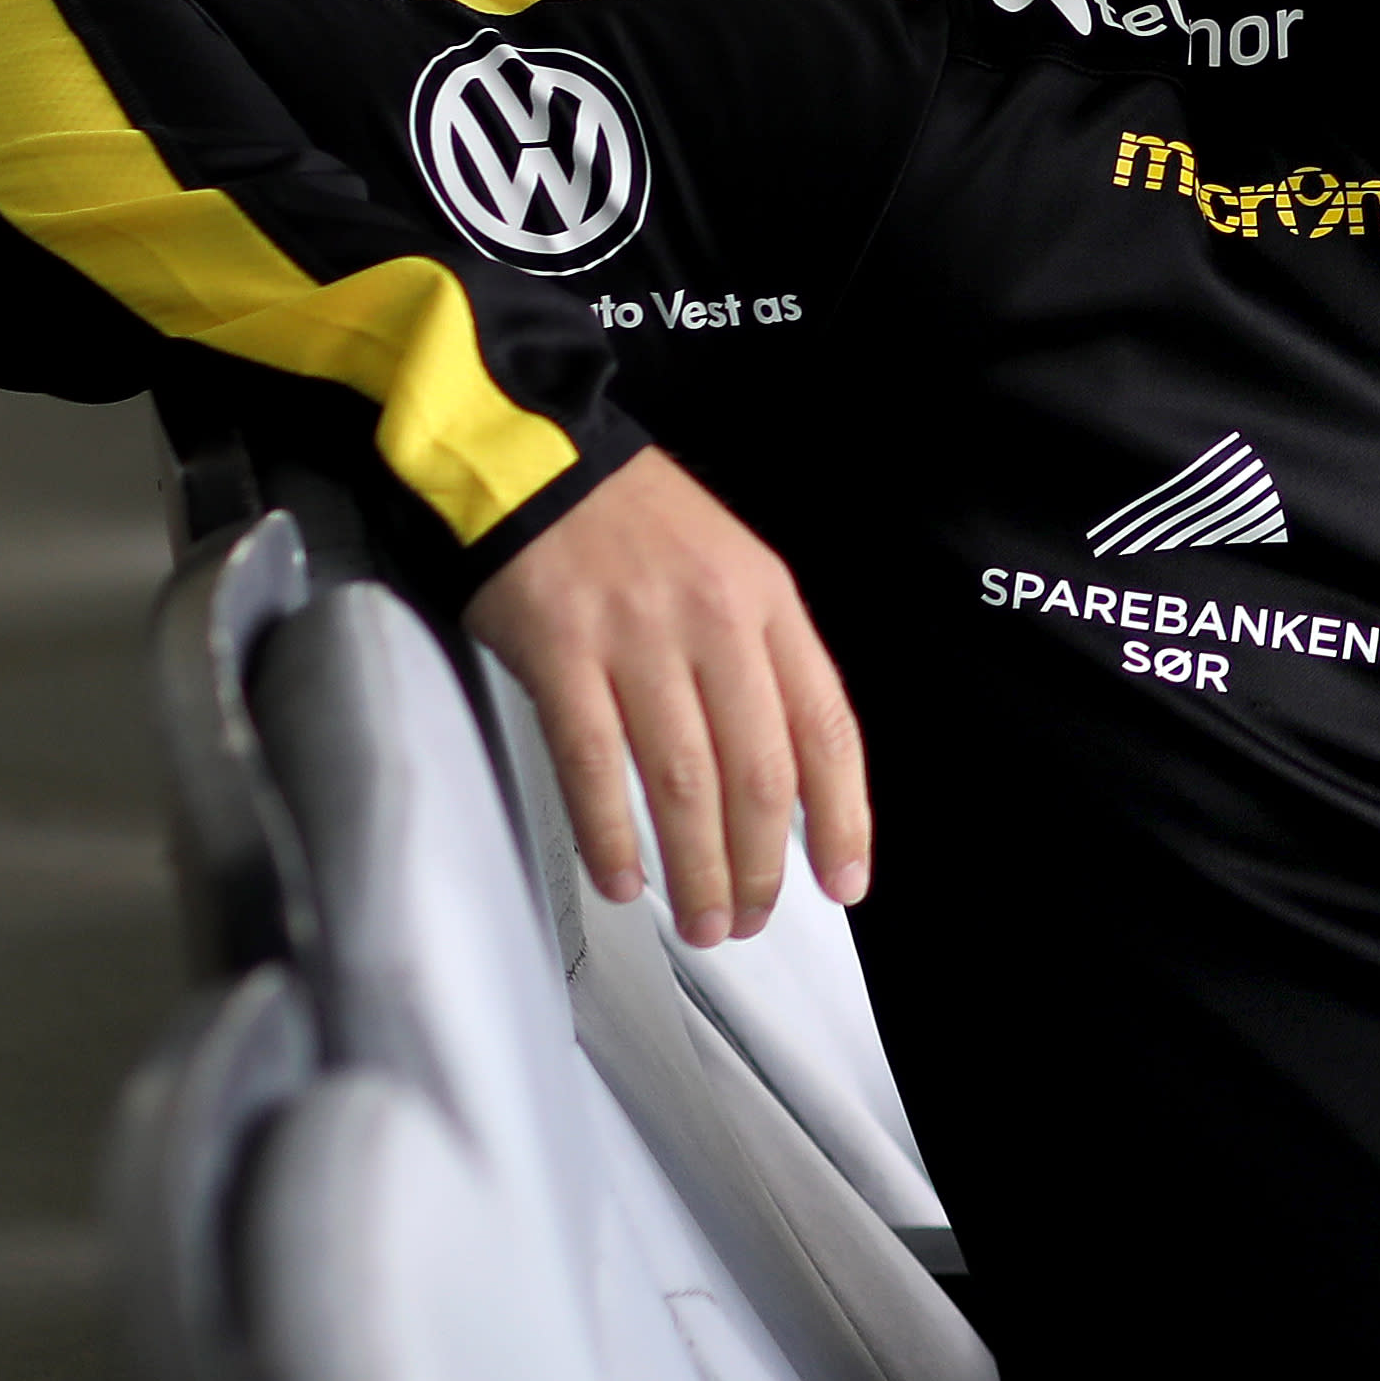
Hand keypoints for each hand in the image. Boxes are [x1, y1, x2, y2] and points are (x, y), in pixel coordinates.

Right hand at [466, 450, 871, 945]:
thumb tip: (788, 777)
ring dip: (696, 868)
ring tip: (701, 922)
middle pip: (757, 773)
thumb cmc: (637, 526)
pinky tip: (624, 879)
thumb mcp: (733, 570)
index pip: (825, 728)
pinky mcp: (560, 654)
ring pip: (683, 782)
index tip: (845, 882)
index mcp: (768, 604)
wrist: (534, 458)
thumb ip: (763, 662)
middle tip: (749, 919)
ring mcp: (635, 640)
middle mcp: (713, 625)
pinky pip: (593, 764)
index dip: (843, 816)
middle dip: (761, 864)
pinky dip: (611, 834)